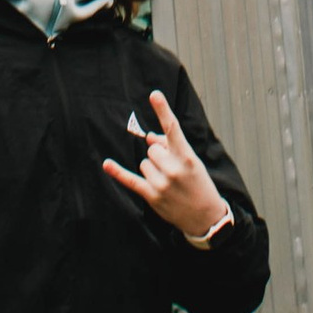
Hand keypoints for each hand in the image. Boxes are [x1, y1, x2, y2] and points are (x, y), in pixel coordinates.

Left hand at [103, 92, 230, 245]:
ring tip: (168, 182)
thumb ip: (171, 146)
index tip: (154, 95)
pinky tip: (107, 164)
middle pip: (152, 148)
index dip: (163, 110)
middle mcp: (173, 169)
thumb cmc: (200, 185)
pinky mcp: (152, 196)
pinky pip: (130, 180)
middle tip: (173, 169)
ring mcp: (161, 183)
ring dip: (153, 169)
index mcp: (187, 157)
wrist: (205, 217)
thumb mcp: (193, 162)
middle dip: (159, 155)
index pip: (173, 129)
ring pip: (144, 163)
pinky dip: (118, 172)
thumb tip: (148, 137)